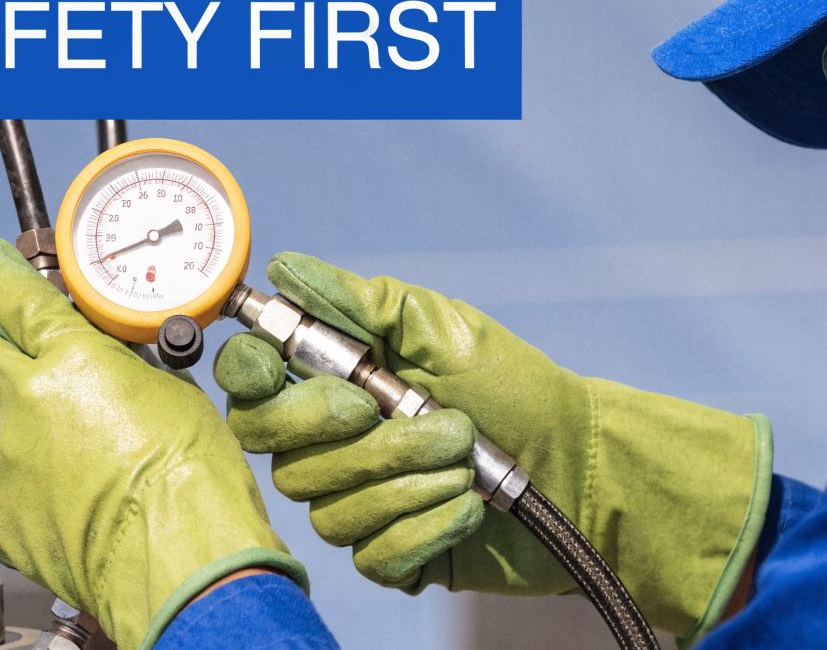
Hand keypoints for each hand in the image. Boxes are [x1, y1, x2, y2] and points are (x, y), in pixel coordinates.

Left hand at [0, 237, 305, 649]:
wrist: (181, 553)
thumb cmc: (193, 475)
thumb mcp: (174, 392)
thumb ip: (126, 367)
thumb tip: (114, 364)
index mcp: (70, 359)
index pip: (17, 299)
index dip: (4, 276)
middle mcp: (27, 402)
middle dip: (14, 346)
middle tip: (50, 356)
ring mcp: (12, 460)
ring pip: (9, 420)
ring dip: (42, 420)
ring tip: (99, 447)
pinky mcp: (9, 512)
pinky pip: (18, 480)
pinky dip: (46, 479)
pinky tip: (89, 493)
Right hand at [215, 252, 770, 639]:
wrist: (576, 465)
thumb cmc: (514, 389)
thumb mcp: (443, 329)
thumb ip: (361, 304)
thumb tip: (285, 270)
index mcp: (336, 383)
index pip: (249, 387)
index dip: (253, 378)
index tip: (291, 369)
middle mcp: (334, 445)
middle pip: (279, 452)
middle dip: (357, 435)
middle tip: (418, 412)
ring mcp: (358, 502)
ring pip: (331, 506)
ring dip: (411, 475)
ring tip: (467, 455)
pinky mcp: (390, 555)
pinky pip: (374, 553)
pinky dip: (430, 523)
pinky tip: (468, 505)